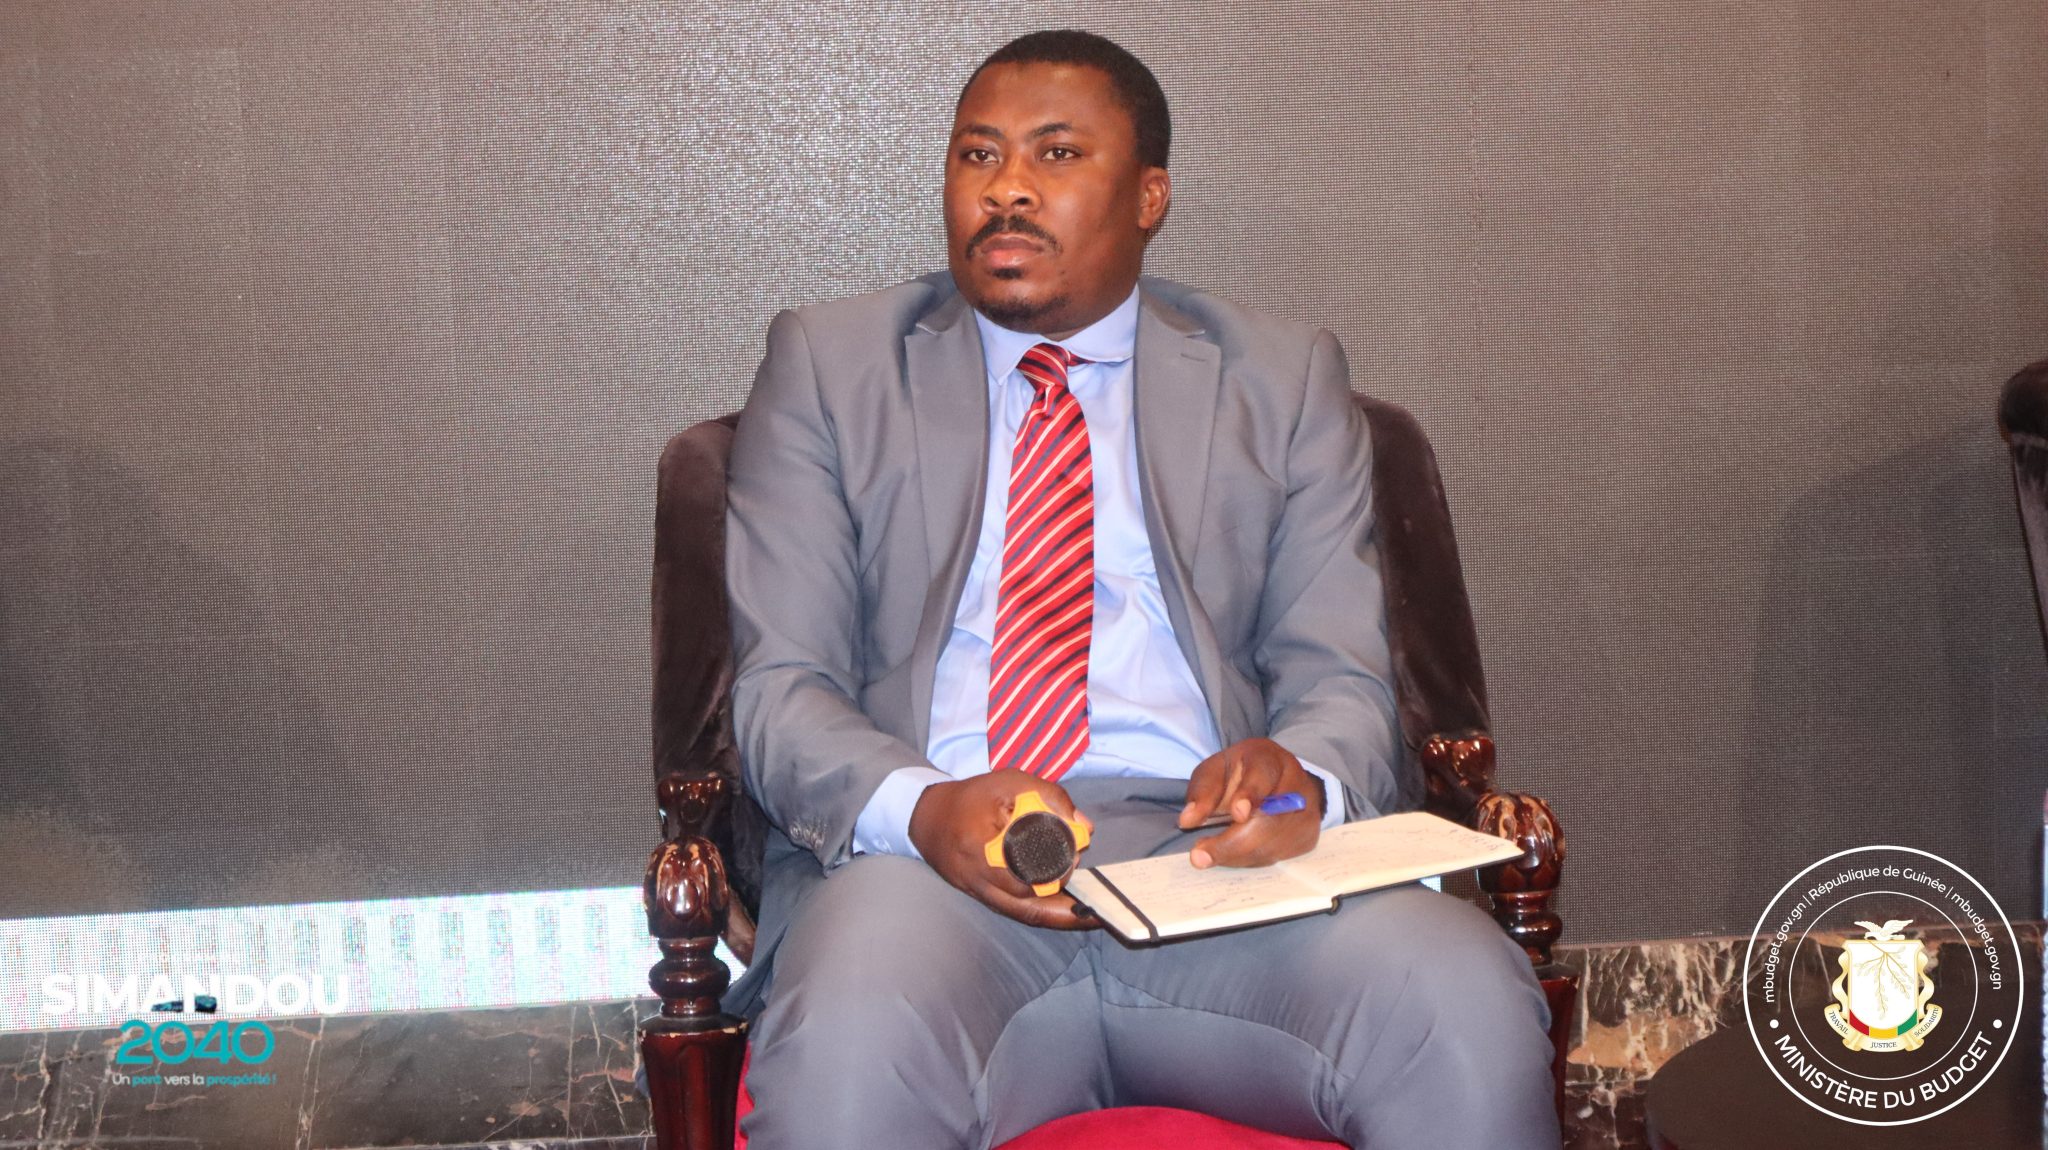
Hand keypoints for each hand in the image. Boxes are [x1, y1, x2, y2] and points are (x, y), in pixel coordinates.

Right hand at [909, 772, 1096, 928]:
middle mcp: (981, 878)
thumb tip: (1086, 828)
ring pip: (1026, 914)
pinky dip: (1044, 912)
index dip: (1059, 866)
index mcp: (983, 846)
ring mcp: (981, 892)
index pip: (1030, 864)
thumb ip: (1050, 797)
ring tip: (1089, 913)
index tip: (1079, 855)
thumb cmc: (971, 797)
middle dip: (1065, 902)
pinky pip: (1018, 911)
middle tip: (1094, 895)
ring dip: (1059, 916)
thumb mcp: (1010, 782)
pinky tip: (1066, 909)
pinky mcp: (982, 897)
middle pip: (1031, 902)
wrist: (928, 818)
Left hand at [1176, 737, 1321, 868]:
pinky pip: (1278, 856)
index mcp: (1269, 759)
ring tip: (1209, 854)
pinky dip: (1250, 859)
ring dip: (1236, 855)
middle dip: (1232, 842)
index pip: (1264, 775)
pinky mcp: (1307, 836)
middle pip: (1270, 819)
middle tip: (1199, 856)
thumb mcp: (1216, 771)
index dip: (1252, 794)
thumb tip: (1188, 820)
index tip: (1237, 813)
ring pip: (1272, 844)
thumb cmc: (1241, 775)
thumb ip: (1202, 792)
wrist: (1278, 780)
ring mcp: (1307, 813)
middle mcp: (1295, 785)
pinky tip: (1234, 854)